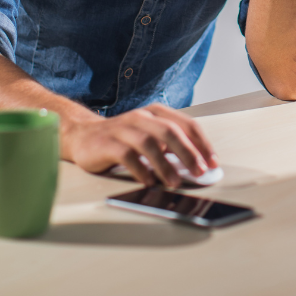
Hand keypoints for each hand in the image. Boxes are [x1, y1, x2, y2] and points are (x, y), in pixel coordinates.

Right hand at [62, 104, 217, 187]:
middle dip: (188, 153)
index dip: (202, 143)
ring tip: (175, 182)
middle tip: (199, 171)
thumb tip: (197, 165)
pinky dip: (141, 169)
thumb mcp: (150, 137)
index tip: (212, 162)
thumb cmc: (123, 139)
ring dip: (165, 165)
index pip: (186, 124)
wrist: (83, 136)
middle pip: (170, 132)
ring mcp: (124, 128)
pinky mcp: (108, 143)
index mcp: (156, 113)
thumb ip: (170, 147)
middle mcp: (142, 117)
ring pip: (150, 143)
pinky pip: (128, 156)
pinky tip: (149, 182)